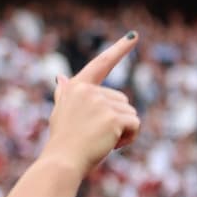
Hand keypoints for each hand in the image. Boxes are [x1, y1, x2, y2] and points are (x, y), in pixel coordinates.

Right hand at [40, 33, 141, 173]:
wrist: (62, 161)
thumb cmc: (63, 141)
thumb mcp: (62, 113)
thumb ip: (65, 94)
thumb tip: (60, 78)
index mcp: (76, 87)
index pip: (101, 64)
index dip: (119, 49)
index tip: (135, 36)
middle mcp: (87, 90)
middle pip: (123, 101)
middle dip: (117, 120)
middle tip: (97, 135)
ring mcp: (100, 102)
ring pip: (131, 114)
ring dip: (124, 131)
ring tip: (102, 140)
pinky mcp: (113, 117)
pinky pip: (135, 124)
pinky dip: (130, 137)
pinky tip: (112, 144)